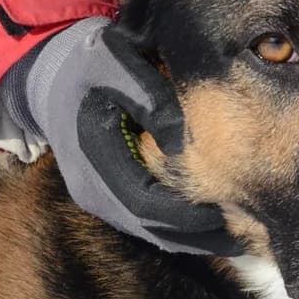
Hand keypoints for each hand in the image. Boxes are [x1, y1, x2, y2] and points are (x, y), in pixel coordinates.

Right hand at [0, 17, 240, 255]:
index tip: (229, 208)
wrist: (50, 73)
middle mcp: (94, 191)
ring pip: (153, 230)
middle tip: (248, 232)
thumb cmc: (86, 64)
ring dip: (195, 235)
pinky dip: (182, 225)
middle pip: (153, 228)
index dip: (188, 214)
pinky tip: (217, 222)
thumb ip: (146, 94)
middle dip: (200, 233)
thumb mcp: (112, 63)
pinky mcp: (112, 194)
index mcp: (94, 161)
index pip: (145, 205)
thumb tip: (184, 134)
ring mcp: (101, 197)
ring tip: (241, 235)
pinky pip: (149, 220)